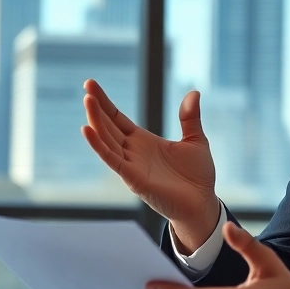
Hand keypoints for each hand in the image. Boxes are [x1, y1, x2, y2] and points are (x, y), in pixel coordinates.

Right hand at [81, 79, 219, 247]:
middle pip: (108, 126)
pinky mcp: (133, 179)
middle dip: (97, 108)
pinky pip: (112, 160)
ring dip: (96, 122)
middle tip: (87, 87)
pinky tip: (87, 130)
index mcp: (143, 141)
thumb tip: (194, 92)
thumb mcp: (195, 140)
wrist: (202, 204)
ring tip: (87, 101)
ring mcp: (131, 165)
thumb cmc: (197, 176)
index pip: (117, 118)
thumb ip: (190, 118)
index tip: (90, 84)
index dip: (105, 103)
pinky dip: (99, 146)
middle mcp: (132, 152)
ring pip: (107, 140)